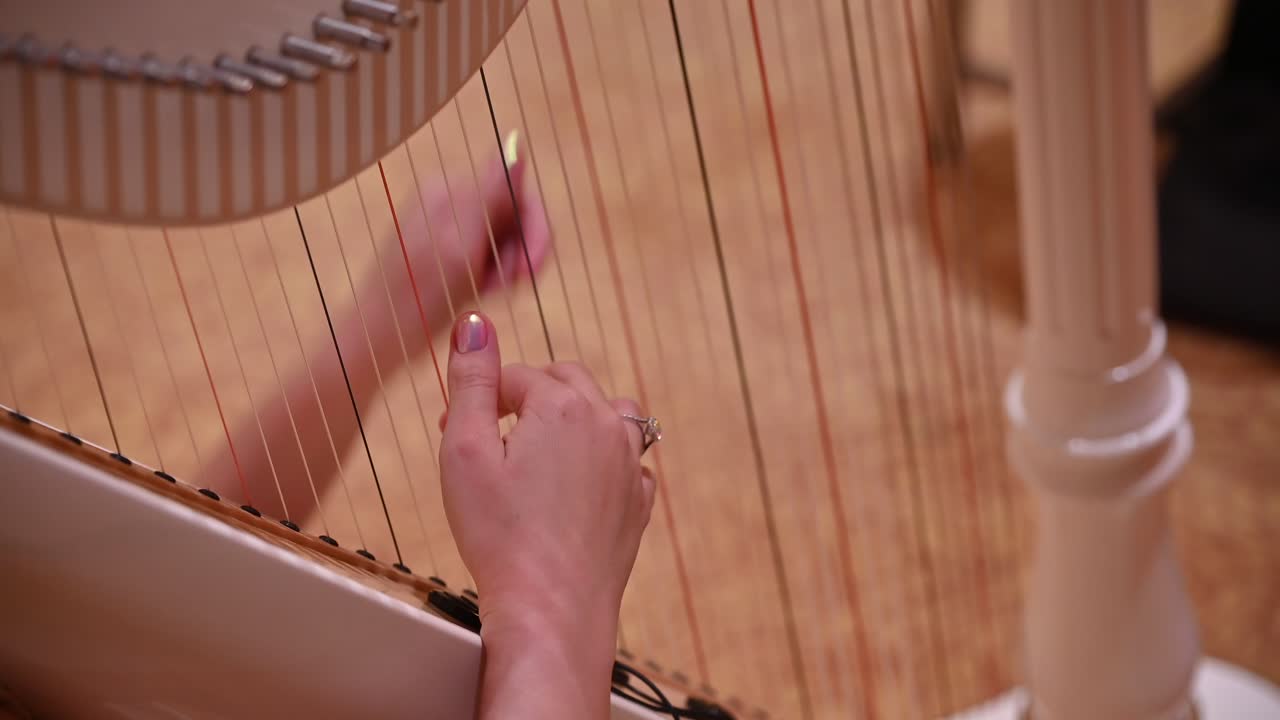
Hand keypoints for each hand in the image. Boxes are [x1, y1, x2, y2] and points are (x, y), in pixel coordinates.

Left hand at [363, 138, 551, 360]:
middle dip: (519, 250)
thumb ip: (491, 193)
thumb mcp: (461, 244)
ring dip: (507, 266)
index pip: (516, 190)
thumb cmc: (416, 297)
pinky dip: (493, 273)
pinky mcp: (445, 248)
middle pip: (512, 213)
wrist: (377, 337)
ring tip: (490, 290)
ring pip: (503, 236)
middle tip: (509, 285)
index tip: (533, 267)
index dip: (533, 229)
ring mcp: (445, 223)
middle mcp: (447, 198)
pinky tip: (481, 291)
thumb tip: (516, 143)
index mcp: (449, 189)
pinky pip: (487, 252)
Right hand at [439, 311, 654, 718]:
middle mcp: (607, 424)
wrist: (552, 610)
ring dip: (575, 416)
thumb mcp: (464, 451)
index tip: (452, 427)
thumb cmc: (499, 535)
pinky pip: (626, 459)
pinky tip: (574, 483)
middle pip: (566, 383)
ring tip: (539, 449)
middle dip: (527, 398)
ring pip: (608, 411)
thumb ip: (471, 380)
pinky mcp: (639, 502)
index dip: (481, 396)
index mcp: (562, 406)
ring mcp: (629, 464)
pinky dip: (601, 458)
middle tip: (491, 437)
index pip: (517, 376)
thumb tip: (475, 322)